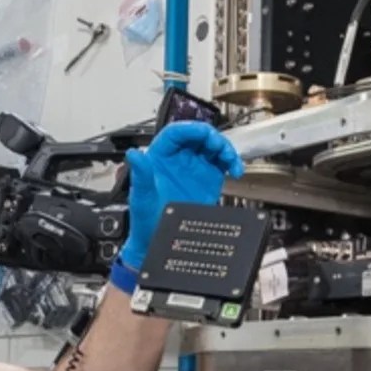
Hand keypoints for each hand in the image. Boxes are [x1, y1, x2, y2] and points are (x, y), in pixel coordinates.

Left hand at [120, 121, 244, 270]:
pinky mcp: (208, 179)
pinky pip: (223, 163)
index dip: (191, 129)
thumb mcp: (142, 197)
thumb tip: (134, 154)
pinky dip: (232, 162)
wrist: (159, 241)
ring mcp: (195, 168)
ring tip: (230, 159)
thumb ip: (141, 174)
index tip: (203, 133)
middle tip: (219, 147)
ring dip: (225, 148)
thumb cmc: (146, 219)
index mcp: (160, 157)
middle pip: (198, 136)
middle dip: (212, 137)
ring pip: (212, 147)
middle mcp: (178, 159)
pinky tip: (235, 169)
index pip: (175, 133)